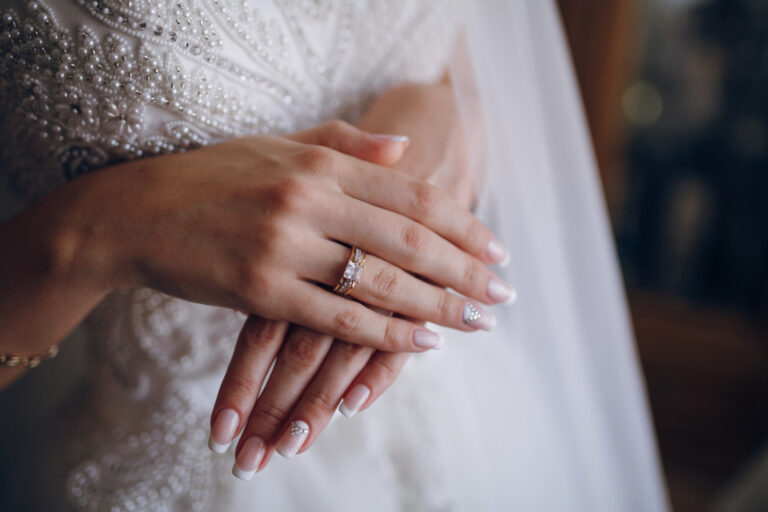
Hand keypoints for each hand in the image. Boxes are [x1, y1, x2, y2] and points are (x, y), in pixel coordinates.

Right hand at [81, 120, 508, 351]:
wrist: (134, 211)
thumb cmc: (212, 177)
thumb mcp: (279, 144)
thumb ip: (346, 144)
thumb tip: (404, 150)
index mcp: (319, 160)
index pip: (411, 193)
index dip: (462, 224)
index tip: (497, 250)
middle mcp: (309, 198)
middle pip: (408, 238)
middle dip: (465, 271)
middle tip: (503, 294)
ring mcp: (284, 245)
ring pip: (381, 281)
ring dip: (438, 307)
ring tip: (476, 322)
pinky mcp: (259, 289)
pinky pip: (337, 318)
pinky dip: (385, 335)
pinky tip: (422, 344)